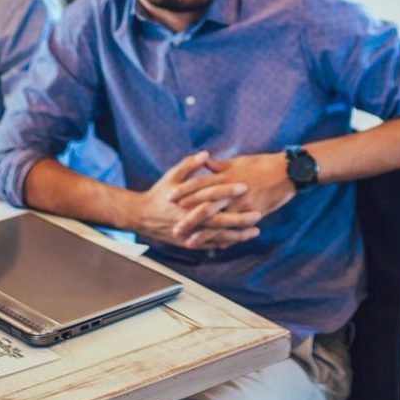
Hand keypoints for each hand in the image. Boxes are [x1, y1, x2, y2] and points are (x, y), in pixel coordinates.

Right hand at [124, 151, 261, 250]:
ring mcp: (189, 232)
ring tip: (255, 232)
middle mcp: (190, 218)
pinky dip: (223, 243)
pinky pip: (209, 245)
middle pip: (219, 219)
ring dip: (237, 235)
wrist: (141, 216)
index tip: (245, 186)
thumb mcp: (171, 175)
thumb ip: (189, 165)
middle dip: (240, 218)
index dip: (228, 190)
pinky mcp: (187, 242)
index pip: (211, 194)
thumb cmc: (159, 193)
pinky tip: (237, 240)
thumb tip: (205, 154)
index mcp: (187, 200)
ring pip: (217, 236)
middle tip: (259, 214)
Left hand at [168, 153, 294, 244]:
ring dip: (203, 234)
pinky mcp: (253, 213)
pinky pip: (236, 228)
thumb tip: (204, 161)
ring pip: (219, 221)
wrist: (286, 172)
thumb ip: (219, 165)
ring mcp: (242, 204)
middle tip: (174, 228)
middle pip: (204, 206)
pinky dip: (225, 238)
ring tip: (189, 243)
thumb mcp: (238, 161)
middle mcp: (231, 191)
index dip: (183, 191)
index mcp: (225, 176)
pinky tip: (215, 247)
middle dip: (188, 218)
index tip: (169, 198)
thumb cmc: (262, 164)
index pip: (199, 183)